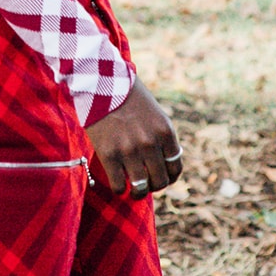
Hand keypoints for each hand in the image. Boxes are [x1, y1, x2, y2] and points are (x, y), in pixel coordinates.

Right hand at [85, 77, 182, 199]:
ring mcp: (129, 150)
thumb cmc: (127, 95)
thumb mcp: (154, 113)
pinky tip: (117, 182)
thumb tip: (162, 162)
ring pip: (141, 188)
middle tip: (146, 183)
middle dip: (154, 185)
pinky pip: (118, 185)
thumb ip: (160, 136)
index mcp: (165, 131)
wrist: (100, 82)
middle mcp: (150, 143)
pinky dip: (119, 188)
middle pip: (160, 181)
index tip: (162, 177)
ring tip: (134, 191)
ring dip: (138, 193)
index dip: (170, 177)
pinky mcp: (108, 154)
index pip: (175, 167)